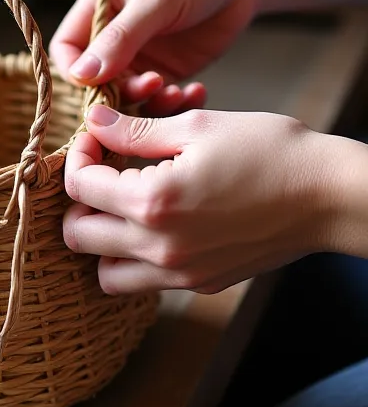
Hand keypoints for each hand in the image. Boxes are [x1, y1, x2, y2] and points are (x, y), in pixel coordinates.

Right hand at [50, 0, 256, 103]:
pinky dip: (174, 103)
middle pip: (95, 79)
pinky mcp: (167, 69)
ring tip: (175, 92)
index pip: (66, 48)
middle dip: (117, 91)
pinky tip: (195, 92)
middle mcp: (112, 34)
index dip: (75, 72)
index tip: (100, 86)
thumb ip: (121, 37)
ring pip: (126, 95)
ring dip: (147, 102)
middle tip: (150, 86)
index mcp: (98, 5)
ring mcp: (140, 54)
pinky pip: (159, 98)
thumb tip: (82, 73)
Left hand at [63, 104, 336, 294]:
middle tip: (102, 171)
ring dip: (101, 240)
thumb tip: (94, 122)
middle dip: (79, 200)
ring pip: (106, 274)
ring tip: (122, 204)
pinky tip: (157, 222)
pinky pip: (146, 282)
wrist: (328, 196)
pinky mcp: (201, 283)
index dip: (79, 155)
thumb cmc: (270, 151)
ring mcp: (181, 273)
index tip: (97, 137)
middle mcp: (160, 248)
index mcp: (153, 203)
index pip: (79, 187)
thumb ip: (135, 130)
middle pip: (78, 238)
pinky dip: (135, 258)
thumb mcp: (197, 127)